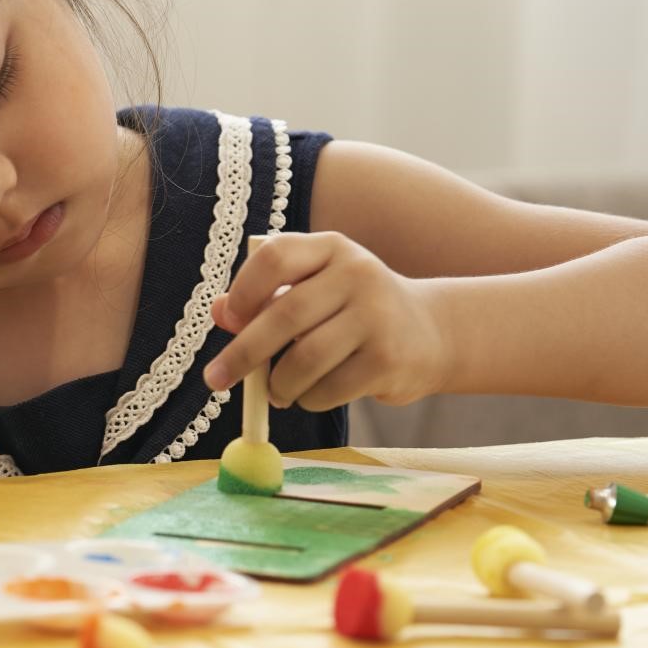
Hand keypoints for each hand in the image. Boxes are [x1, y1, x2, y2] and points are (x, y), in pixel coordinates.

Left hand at [203, 232, 451, 410]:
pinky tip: (311, 395)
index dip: (243, 290)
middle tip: (217, 378)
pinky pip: (328, 389)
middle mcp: (357, 274)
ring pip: (303, 360)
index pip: (276, 257)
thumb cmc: (351, 312)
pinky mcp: (388, 359)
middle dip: (242, 354)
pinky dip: (308, 399)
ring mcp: (377, 316)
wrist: (430, 333)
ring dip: (278, 385)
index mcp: (331, 248)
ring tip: (276, 392)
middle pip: (284, 316)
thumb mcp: (312, 291)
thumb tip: (219, 312)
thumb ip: (264, 298)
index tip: (228, 321)